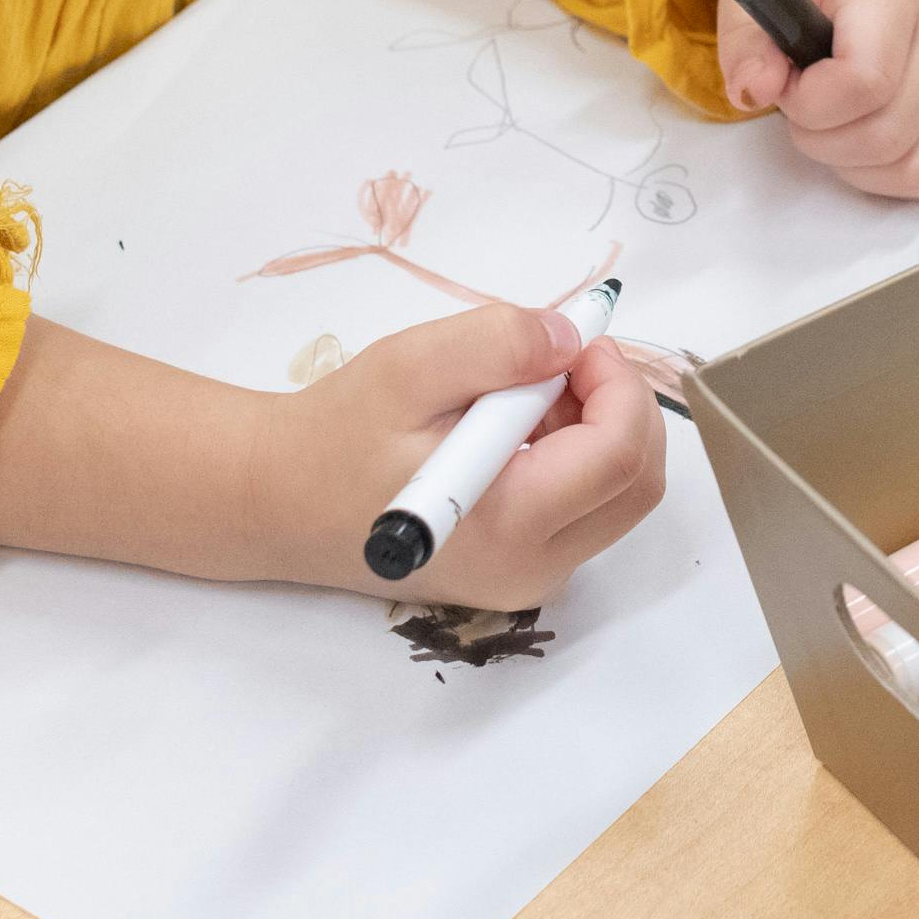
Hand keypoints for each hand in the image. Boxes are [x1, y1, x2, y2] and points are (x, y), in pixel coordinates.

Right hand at [295, 298, 663, 605]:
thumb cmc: (337, 435)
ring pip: (618, 494)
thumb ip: (498, 344)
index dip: (617, 382)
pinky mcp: (521, 571)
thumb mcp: (410, 367)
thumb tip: (573, 338)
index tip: (574, 339)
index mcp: (508, 525)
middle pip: (637, 483)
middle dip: (619, 406)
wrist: (281, 501)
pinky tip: (513, 428)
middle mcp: (532, 569)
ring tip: (519, 394)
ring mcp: (529, 579)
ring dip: (596, 428)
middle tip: (562, 360)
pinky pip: (586, 508)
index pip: (619, 454)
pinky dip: (574, 455)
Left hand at [720, 0, 918, 202]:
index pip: (866, 81)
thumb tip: (757, 92)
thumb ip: (744, 43)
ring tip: (832, 125)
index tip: (787, 84)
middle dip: (823, 140)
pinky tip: (861, 144)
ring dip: (855, 165)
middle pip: (889, 135)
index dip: (810, 104)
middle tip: (803, 108)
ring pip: (915, 167)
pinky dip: (887, 178)